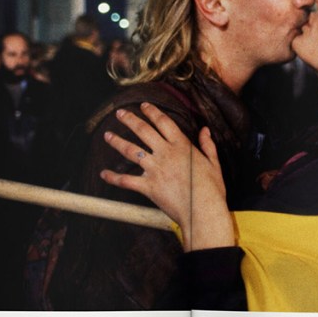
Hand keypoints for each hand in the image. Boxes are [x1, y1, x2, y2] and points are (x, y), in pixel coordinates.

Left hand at [100, 102, 234, 250]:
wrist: (203, 211)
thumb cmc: (212, 189)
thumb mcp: (214, 163)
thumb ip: (208, 145)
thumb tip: (205, 130)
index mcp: (182, 146)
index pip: (164, 122)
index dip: (152, 112)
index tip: (144, 105)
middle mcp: (166, 153)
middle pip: (144, 131)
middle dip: (130, 120)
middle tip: (119, 113)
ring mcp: (155, 169)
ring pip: (131, 150)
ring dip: (117, 141)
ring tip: (107, 135)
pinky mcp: (148, 186)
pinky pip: (126, 180)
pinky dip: (113, 177)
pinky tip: (103, 173)